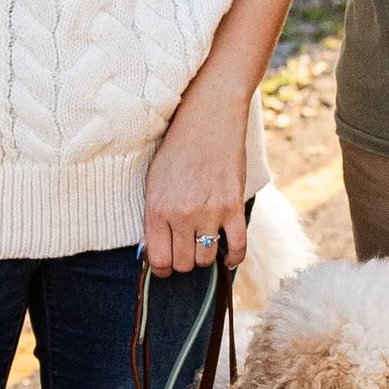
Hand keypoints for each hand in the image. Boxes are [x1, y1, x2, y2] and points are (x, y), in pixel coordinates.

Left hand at [142, 73, 251, 278]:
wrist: (207, 119)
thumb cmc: (177, 149)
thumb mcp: (154, 182)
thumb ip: (152, 218)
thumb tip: (151, 252)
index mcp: (157, 209)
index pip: (158, 259)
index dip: (161, 268)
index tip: (166, 265)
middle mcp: (182, 215)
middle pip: (183, 263)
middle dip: (183, 262)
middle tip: (186, 250)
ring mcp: (209, 212)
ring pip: (206, 258)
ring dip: (205, 256)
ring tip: (204, 244)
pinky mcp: (232, 206)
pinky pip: (238, 246)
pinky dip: (233, 257)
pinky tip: (228, 256)